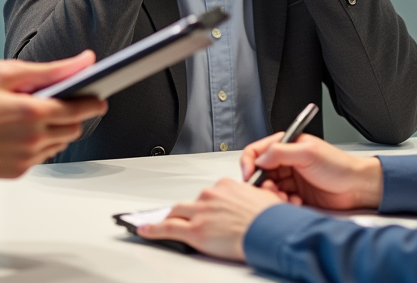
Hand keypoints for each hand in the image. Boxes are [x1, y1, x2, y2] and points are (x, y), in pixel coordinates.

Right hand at [0, 51, 107, 177]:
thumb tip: (85, 61)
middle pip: (73, 129)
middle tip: (67, 106)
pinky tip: (24, 134)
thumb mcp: (8, 74)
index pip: (78, 109)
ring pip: (59, 145)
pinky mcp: (18, 171)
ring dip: (57, 132)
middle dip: (74, 117)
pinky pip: (41, 158)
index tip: (99, 99)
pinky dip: (40, 146)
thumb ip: (51, 69)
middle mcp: (34, 138)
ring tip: (39, 118)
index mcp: (34, 112)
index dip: (93, 104)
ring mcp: (27, 157)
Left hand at [139, 178, 285, 260]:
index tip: (206, 209)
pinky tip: (145, 230)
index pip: (209, 193)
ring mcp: (201, 212)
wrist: (270, 231)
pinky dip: (153, 229)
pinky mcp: (195, 230)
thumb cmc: (271, 219)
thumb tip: (258, 201)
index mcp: (227, 185)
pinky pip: (168, 228)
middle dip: (187, 210)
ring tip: (162, 223)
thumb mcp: (266, 199)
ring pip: (177, 211)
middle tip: (186, 218)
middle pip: (191, 202)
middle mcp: (211, 195)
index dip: (206, 204)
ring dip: (169, 217)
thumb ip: (253, 198)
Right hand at [239, 132, 382, 210]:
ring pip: (268, 188)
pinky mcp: (295, 194)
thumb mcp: (308, 153)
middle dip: (262, 184)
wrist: (357, 187)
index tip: (250, 175)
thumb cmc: (339, 166)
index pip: (257, 151)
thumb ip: (281, 152)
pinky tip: (295, 202)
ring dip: (273, 195)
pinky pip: (278, 200)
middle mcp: (286, 161)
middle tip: (271, 191)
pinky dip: (283, 203)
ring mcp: (290, 179)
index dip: (249, 163)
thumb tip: (259, 158)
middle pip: (259, 173)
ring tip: (284, 198)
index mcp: (287, 145)